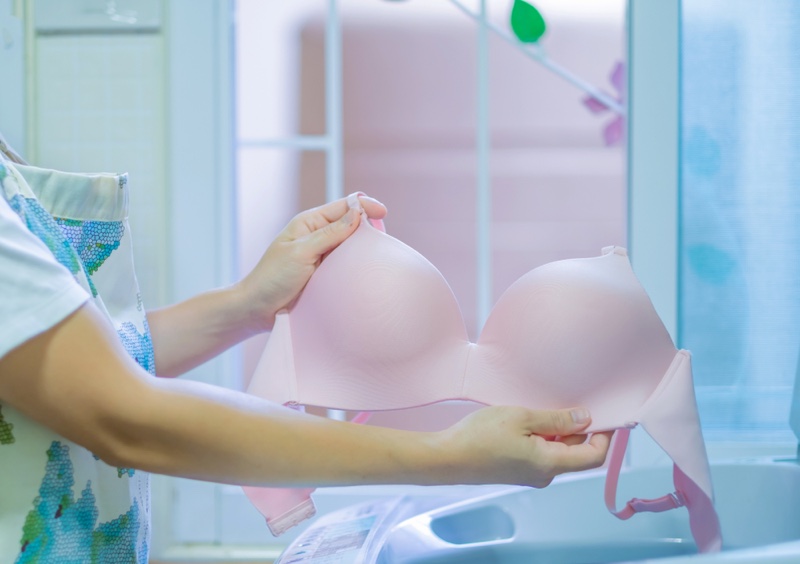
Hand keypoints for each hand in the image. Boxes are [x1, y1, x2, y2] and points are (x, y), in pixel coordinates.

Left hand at [236, 193, 386, 332]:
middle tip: (384, 239)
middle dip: (368, 228)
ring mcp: (323, 256)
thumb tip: (357, 214)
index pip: (343, 206)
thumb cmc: (272, 278)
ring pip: (352, 247)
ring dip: (364, 249)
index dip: (364, 206)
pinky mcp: (326, 275)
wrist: (257, 309)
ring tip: (378, 255)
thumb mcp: (301, 252)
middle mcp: (318, 236)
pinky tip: (366, 272)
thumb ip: (329, 234)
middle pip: (351, 225)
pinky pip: (347, 266)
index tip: (383, 214)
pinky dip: (358, 267)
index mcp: (310, 223)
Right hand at [433, 406, 611, 486]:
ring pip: (558, 452)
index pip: (594, 456)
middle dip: (581, 430)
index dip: (605, 436)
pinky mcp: (517, 471)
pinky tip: (532, 420)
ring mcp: (530, 475)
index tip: (606, 414)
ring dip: (560, 431)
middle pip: (577, 454)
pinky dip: (545, 437)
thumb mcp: (521, 417)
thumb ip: (556, 419)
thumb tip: (585, 419)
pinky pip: (542, 454)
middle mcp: (545, 474)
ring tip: (548, 407)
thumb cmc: (480, 436)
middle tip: (575, 402)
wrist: (446, 458)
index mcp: (550, 463)